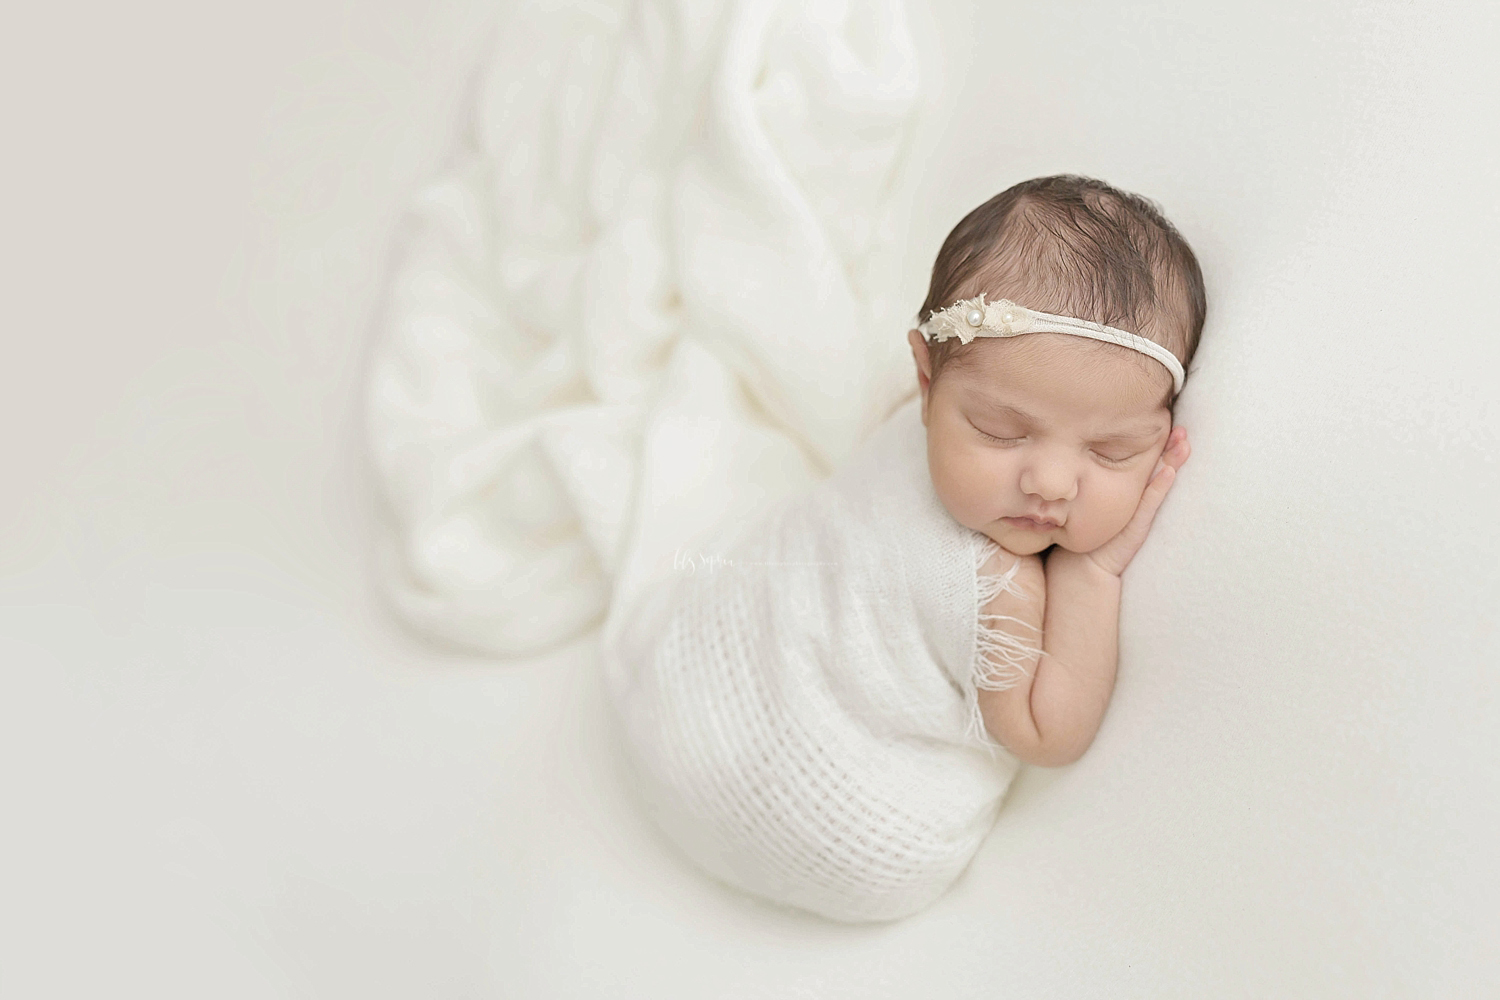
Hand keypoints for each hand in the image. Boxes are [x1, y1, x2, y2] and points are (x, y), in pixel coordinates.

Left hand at [1081, 426, 1190, 578]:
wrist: (1084, 567)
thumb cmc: (1085, 532)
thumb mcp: (1088, 500)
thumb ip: (1087, 478)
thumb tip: (1076, 447)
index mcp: (1130, 492)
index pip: (1145, 462)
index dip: (1158, 444)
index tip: (1168, 421)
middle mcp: (1139, 500)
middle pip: (1159, 468)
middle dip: (1172, 449)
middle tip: (1182, 429)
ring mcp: (1140, 513)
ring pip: (1160, 482)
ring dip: (1173, 462)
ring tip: (1184, 443)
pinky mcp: (1137, 527)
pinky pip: (1149, 503)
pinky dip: (1159, 487)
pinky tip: (1168, 471)